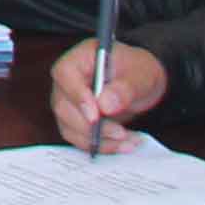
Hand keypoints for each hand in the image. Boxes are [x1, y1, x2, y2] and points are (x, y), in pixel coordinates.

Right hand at [49, 37, 166, 152]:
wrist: (140, 83)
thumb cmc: (137, 70)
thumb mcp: (140, 74)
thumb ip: (124, 88)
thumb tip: (105, 105)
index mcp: (79, 59)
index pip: (65, 75)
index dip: (77, 96)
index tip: (96, 116)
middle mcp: (67, 81)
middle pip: (63, 107)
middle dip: (91, 126)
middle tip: (120, 133)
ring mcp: (68, 102)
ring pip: (70, 128)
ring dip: (99, 140)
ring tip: (128, 141)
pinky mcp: (74, 121)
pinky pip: (80, 139)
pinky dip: (102, 145)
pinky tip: (123, 144)